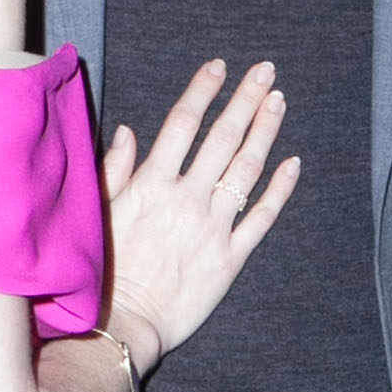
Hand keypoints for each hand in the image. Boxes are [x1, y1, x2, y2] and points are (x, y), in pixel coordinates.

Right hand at [99, 60, 299, 369]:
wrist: (122, 324)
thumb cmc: (103, 270)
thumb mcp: (98, 214)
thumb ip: (115, 170)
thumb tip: (129, 130)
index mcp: (152, 183)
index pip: (183, 122)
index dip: (204, 90)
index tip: (220, 66)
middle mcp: (187, 198)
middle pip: (223, 136)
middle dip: (246, 98)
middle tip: (265, 70)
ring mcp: (212, 227)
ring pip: (246, 168)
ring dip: (265, 131)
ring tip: (278, 101)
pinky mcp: (230, 258)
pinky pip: (261, 217)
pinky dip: (279, 188)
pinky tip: (293, 163)